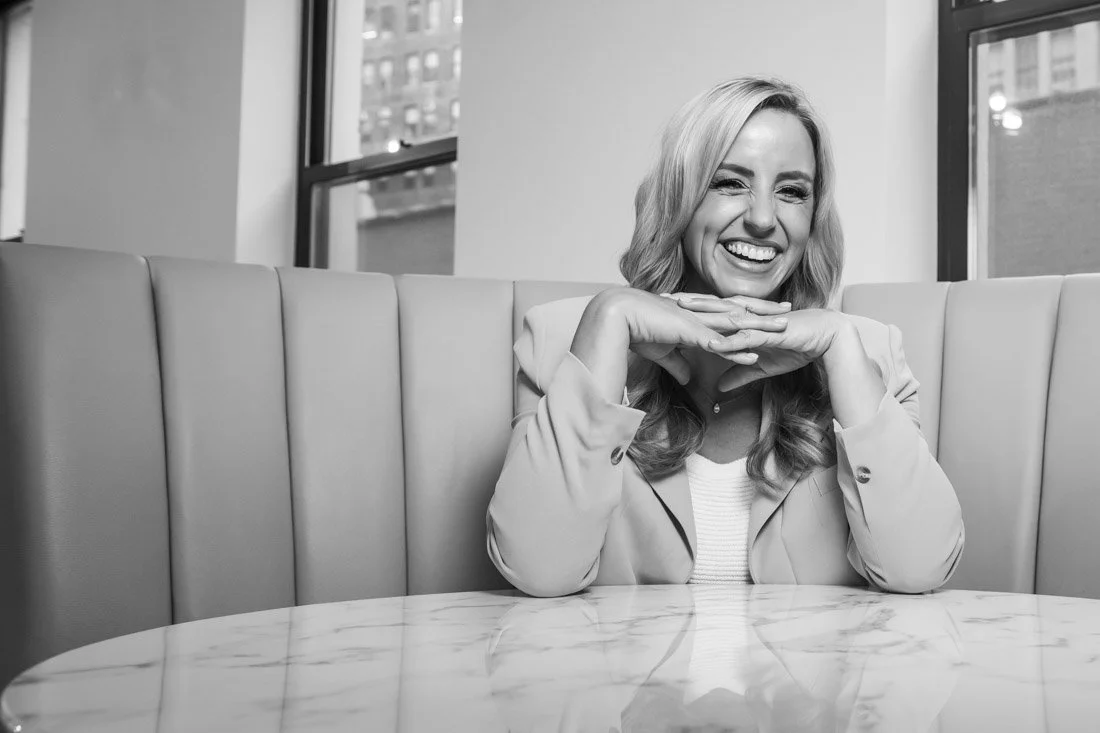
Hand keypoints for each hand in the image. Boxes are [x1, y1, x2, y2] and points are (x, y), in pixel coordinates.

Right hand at [573, 288, 789, 386]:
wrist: (618, 317)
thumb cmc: (636, 330)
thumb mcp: (663, 352)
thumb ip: (678, 365)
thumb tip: (687, 379)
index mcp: (696, 316)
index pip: (729, 312)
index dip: (750, 312)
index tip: (769, 311)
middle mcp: (701, 315)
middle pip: (740, 312)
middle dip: (765, 312)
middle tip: (790, 310)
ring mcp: (696, 322)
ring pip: (736, 324)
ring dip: (760, 326)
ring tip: (784, 327)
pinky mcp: (688, 332)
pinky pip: (718, 343)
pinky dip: (737, 348)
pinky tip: (753, 352)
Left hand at [675, 298, 847, 391]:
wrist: (827, 338)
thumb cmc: (797, 346)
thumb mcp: (762, 366)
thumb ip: (739, 373)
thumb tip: (719, 388)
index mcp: (744, 319)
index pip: (710, 310)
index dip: (688, 306)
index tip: (662, 304)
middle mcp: (748, 316)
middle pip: (712, 306)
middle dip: (686, 301)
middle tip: (660, 296)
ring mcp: (759, 322)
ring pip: (726, 316)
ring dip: (703, 313)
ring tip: (680, 310)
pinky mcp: (771, 333)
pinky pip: (747, 338)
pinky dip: (730, 341)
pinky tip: (714, 344)